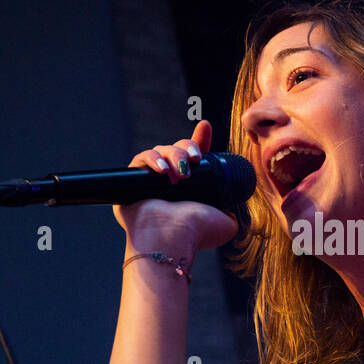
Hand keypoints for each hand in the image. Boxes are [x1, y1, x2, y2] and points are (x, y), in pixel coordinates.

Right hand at [114, 119, 240, 258]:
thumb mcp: (225, 222)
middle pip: (177, 149)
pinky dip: (152, 160)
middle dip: (188, 148)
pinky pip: (140, 159)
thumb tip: (232, 210)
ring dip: (174, 155)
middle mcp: (169, 184)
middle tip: (195, 160)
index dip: (199, 141)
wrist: (173, 237)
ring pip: (161, 151)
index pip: (192, 158)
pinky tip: (163, 170)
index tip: (205, 127)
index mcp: (190, 188)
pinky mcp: (131, 181)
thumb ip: (231, 212)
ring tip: (180, 174)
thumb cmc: (197, 232)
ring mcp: (150, 182)